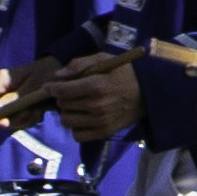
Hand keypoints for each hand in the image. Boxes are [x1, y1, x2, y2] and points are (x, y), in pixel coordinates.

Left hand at [13, 47, 141, 137]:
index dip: (51, 88)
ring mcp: (100, 121)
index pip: (63, 91)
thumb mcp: (104, 59)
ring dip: (68, 112)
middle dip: (62, 98)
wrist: (147, 94)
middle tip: (71, 93)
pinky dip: (76, 127)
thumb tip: (57, 76)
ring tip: (77, 105)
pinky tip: (83, 118)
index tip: (49, 87)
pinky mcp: (104, 133)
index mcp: (97, 85)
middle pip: (63, 105)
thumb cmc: (123, 73)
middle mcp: (97, 106)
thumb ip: (79, 64)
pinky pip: (77, 135)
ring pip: (67, 121)